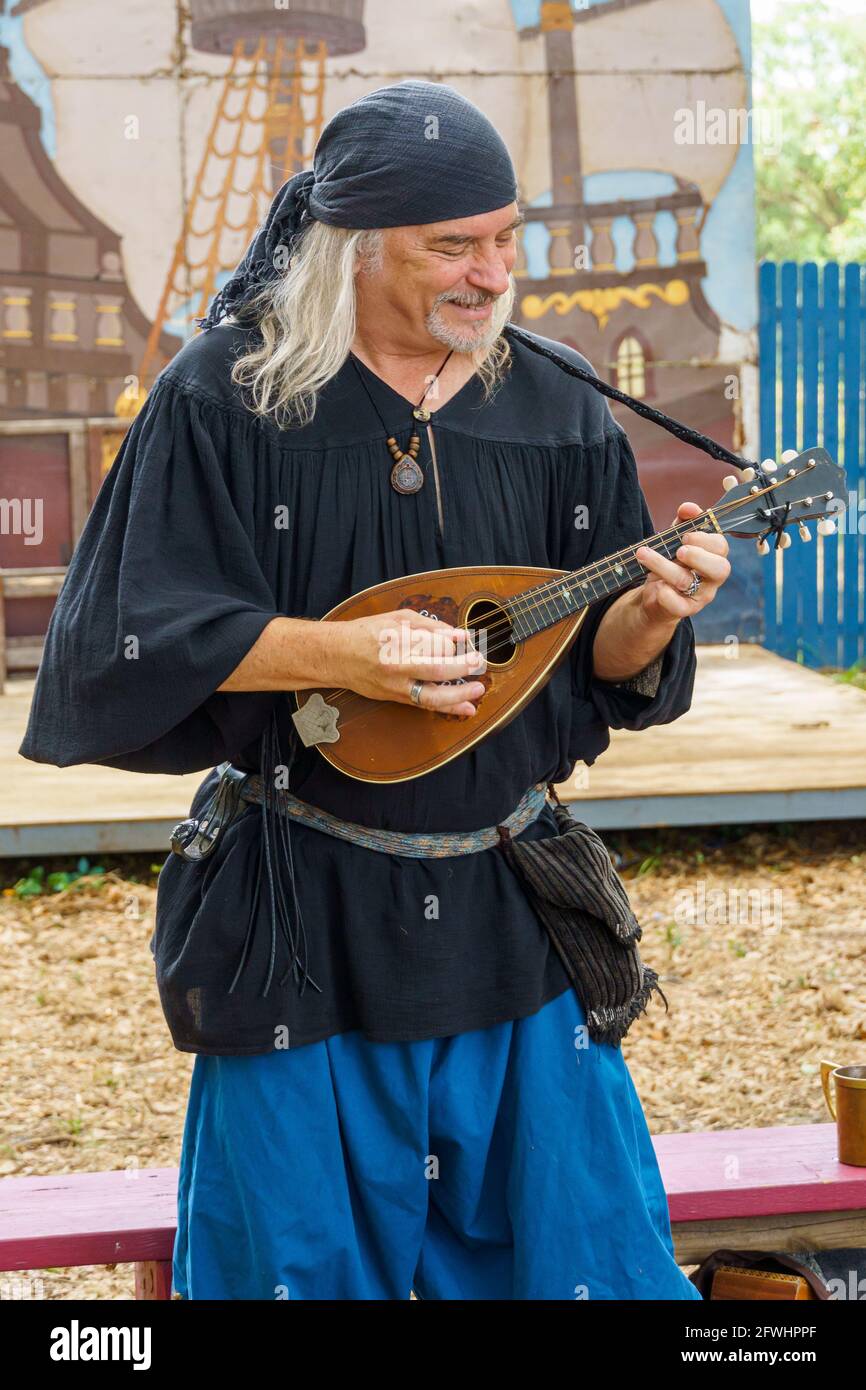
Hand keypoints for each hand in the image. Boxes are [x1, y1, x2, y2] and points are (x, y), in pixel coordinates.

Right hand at [324, 609, 486, 716]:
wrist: (337, 656)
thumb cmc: (367, 633)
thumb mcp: (397, 618)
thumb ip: (430, 626)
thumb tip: (458, 634)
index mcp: (398, 640)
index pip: (436, 644)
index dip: (453, 642)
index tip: (462, 640)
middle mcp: (397, 665)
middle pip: (438, 669)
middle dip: (463, 666)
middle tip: (479, 662)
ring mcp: (396, 686)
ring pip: (433, 696)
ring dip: (460, 695)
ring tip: (479, 690)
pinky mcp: (397, 698)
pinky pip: (426, 705)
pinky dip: (449, 708)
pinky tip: (467, 708)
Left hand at [635, 502, 730, 623]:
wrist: (655, 595)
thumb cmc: (671, 562)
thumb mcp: (676, 538)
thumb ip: (684, 521)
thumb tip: (689, 508)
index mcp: (714, 557)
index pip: (721, 547)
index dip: (705, 539)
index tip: (685, 535)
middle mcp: (712, 578)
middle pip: (720, 569)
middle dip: (698, 556)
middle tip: (679, 550)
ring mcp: (700, 596)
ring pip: (687, 582)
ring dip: (663, 566)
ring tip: (643, 554)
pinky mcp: (684, 610)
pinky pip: (679, 606)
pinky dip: (668, 595)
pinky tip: (658, 587)